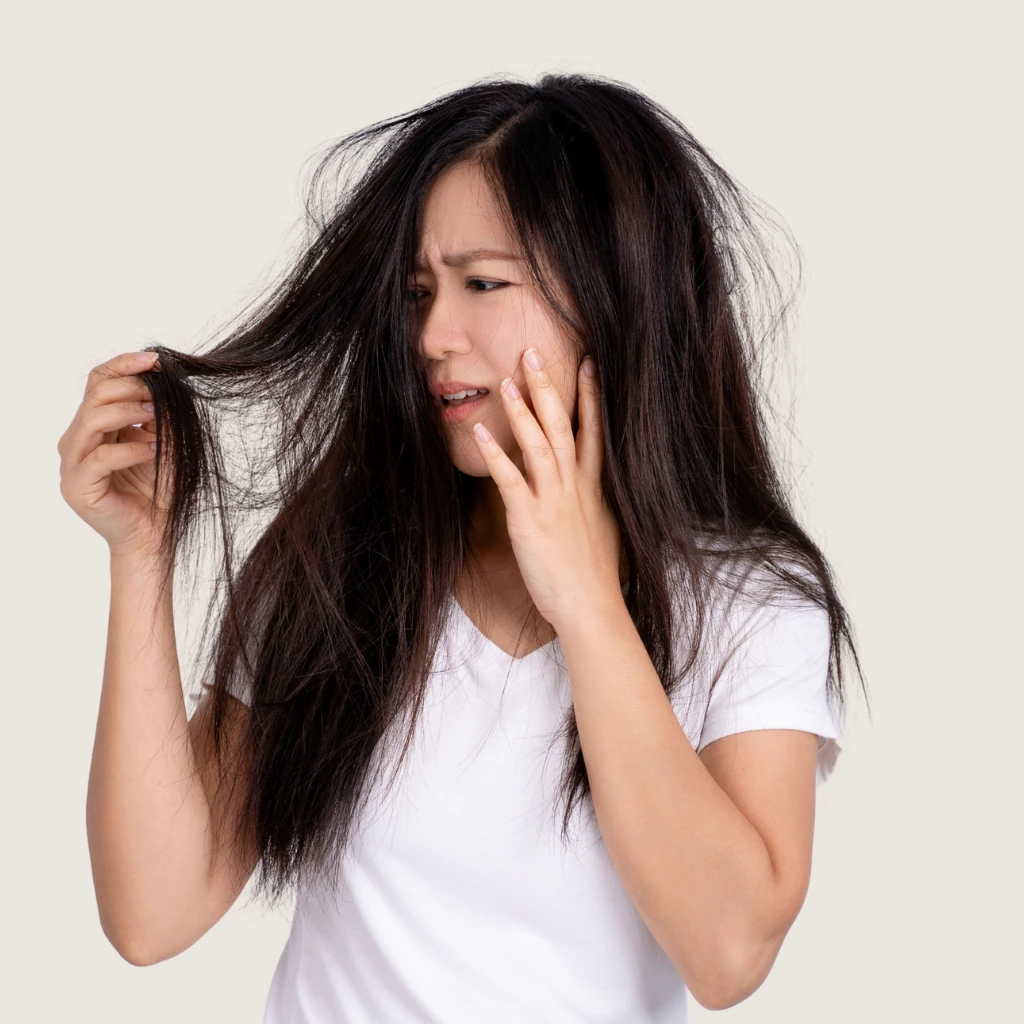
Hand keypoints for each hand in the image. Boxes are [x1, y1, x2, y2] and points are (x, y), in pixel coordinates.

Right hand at [57, 348, 170, 557]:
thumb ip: (159, 416)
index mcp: (93, 426)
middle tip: (160, 397)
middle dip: (131, 388)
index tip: (155, 360)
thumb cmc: (158, 492)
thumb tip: (164, 384)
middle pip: (95, 395)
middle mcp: (77, 440)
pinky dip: (131, 449)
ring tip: (157, 420)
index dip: (124, 365)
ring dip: (129, 413)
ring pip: (92, 420)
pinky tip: (153, 451)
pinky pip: (101, 457)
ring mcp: (73, 463)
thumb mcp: (164, 444)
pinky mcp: (78, 487)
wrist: (154, 536)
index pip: (99, 382)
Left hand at [471, 347, 623, 632]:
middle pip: (562, 427)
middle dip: (548, 388)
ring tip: (506, 381)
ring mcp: (554, 501)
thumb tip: (586, 495)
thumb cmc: (596, 577)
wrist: (593, 607)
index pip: (593, 432)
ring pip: (539, 445)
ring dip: (522, 411)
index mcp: (593, 488)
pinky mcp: (531, 520)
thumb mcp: (604, 531)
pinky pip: (511, 480)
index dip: (590, 396)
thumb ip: (592, 505)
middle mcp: (575, 487)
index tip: (588, 364)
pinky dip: (497, 455)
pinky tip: (482, 433)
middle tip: (533, 352)